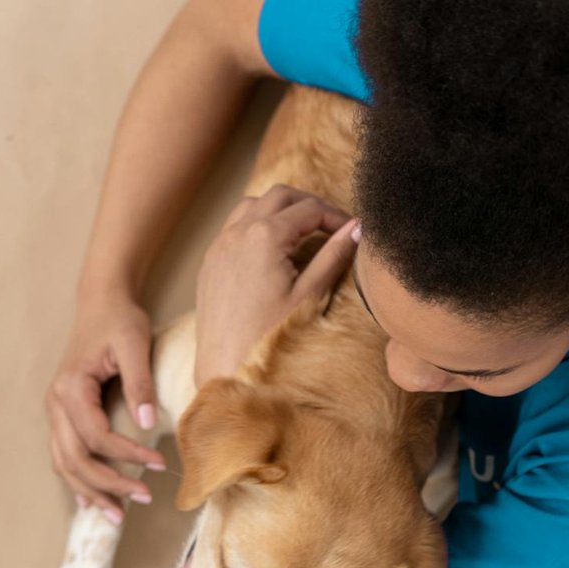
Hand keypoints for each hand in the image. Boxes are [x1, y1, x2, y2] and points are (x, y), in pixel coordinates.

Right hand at [46, 292, 168, 522]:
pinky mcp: (62, 415)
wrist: (100, 303)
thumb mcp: (134, 345)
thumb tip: (147, 424)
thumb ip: (139, 383)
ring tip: (118, 515)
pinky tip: (92, 501)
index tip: (160, 466)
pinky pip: (63, 455)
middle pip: (75, 458)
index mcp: (71, 388)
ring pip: (64, 463)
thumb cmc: (119, 321)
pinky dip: (77, 480)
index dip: (127, 455)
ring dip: (90, 491)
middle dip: (107, 484)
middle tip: (142, 499)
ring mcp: (55, 411)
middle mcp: (55, 403)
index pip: (96, 436)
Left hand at [194, 184, 360, 384]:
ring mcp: (219, 246)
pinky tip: (273, 251)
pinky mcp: (210, 263)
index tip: (353, 231)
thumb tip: (358, 228)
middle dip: (309, 204)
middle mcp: (237, 233)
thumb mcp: (310, 296)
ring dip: (280, 210)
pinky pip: (234, 227)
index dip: (336, 216)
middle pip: (280, 195)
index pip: (310, 209)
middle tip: (332, 225)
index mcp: (264, 237)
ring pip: (253, 205)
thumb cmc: (269, 339)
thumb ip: (334, 256)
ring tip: (303, 234)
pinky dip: (257, 225)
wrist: (226, 370)